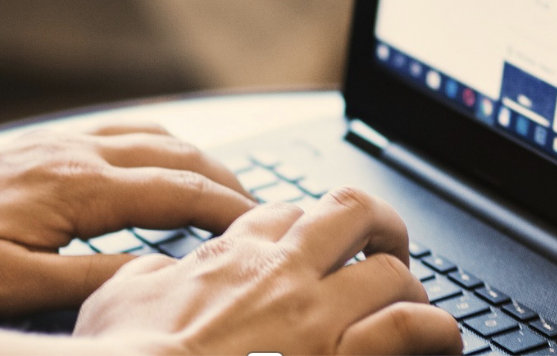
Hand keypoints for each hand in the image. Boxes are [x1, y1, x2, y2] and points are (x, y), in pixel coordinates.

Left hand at [0, 121, 257, 317]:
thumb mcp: (19, 288)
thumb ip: (96, 280)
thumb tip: (161, 277)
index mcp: (79, 189)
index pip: (181, 192)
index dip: (233, 212)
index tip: (269, 231)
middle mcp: (76, 156)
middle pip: (179, 156)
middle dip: (229, 181)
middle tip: (266, 214)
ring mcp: (59, 146)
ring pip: (152, 138)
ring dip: (199, 160)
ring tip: (228, 190)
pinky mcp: (41, 149)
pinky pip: (120, 134)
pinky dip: (160, 147)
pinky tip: (161, 165)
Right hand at [74, 188, 462, 354]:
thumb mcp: (115, 301)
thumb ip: (147, 279)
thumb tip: (156, 274)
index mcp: (227, 256)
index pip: (282, 214)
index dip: (306, 227)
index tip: (314, 247)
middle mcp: (279, 272)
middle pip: (351, 216)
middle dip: (379, 231)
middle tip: (388, 254)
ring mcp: (315, 314)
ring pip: (392, 272)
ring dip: (409, 290)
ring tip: (418, 312)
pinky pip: (413, 328)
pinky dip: (437, 332)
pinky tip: (441, 343)